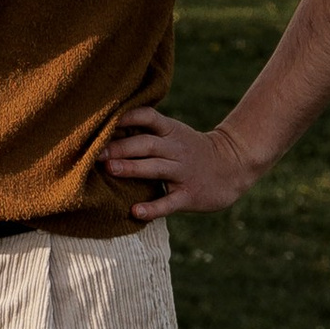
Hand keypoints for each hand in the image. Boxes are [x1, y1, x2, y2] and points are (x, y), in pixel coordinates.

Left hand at [99, 108, 257, 222]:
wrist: (233, 166)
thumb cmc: (191, 148)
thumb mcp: (174, 133)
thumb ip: (147, 131)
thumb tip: (106, 127)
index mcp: (171, 131)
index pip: (148, 118)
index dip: (128, 117)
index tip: (105, 119)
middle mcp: (177, 149)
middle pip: (147, 145)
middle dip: (121, 147)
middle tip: (96, 152)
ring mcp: (184, 172)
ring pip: (156, 169)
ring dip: (132, 168)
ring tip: (109, 170)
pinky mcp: (190, 195)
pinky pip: (170, 202)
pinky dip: (153, 207)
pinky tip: (136, 211)